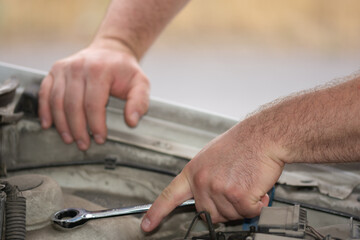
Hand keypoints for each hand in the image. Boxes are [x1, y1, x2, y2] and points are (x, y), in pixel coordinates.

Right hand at [38, 42, 149, 150]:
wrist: (110, 51)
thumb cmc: (124, 70)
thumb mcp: (140, 83)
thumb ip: (139, 102)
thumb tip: (131, 121)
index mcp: (99, 70)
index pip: (94, 104)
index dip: (96, 125)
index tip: (100, 138)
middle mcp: (79, 67)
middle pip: (73, 105)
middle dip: (78, 129)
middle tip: (84, 144)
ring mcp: (64, 68)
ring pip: (57, 102)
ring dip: (62, 124)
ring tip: (69, 139)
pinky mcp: (55, 70)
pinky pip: (45, 93)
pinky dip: (45, 110)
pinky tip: (49, 124)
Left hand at [141, 121, 283, 231]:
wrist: (262, 136)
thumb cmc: (242, 143)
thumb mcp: (212, 156)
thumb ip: (204, 178)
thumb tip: (206, 196)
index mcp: (193, 171)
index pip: (170, 196)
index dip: (156, 213)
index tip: (147, 225)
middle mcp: (203, 181)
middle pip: (207, 213)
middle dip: (223, 208)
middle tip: (235, 188)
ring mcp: (219, 190)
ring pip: (230, 215)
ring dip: (242, 205)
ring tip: (246, 182)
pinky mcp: (238, 196)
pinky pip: (248, 213)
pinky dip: (256, 205)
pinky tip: (256, 188)